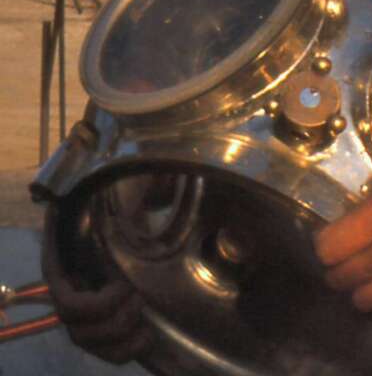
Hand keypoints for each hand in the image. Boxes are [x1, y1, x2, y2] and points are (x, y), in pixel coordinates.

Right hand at [42, 203, 153, 364]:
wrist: (138, 210)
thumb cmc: (126, 199)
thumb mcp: (120, 195)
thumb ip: (112, 196)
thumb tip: (107, 181)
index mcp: (63, 263)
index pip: (63, 297)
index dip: (94, 303)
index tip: (125, 285)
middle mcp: (69, 289)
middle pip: (73, 325)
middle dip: (109, 318)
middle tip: (138, 297)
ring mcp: (84, 309)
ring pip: (86, 340)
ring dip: (116, 335)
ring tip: (142, 311)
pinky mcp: (105, 322)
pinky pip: (105, 352)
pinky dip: (124, 352)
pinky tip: (145, 336)